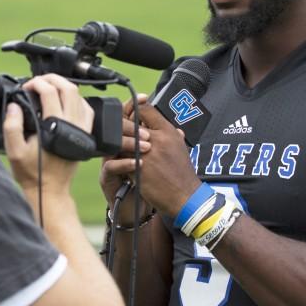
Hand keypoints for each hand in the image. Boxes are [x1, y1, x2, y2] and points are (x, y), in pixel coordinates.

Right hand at [3, 74, 94, 194]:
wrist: (50, 190)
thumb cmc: (33, 173)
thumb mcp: (14, 151)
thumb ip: (11, 126)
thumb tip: (14, 106)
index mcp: (55, 126)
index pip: (49, 92)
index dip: (36, 83)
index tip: (26, 87)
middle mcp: (72, 125)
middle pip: (68, 88)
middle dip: (51, 79)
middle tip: (37, 81)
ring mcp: (82, 129)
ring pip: (79, 96)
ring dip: (64, 86)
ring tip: (49, 87)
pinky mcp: (86, 134)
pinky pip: (87, 109)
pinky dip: (76, 99)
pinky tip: (65, 100)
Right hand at [100, 94, 153, 223]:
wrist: (140, 208)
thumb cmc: (152, 184)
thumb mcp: (158, 162)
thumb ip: (163, 146)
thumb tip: (178, 131)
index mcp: (130, 142)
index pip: (127, 118)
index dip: (133, 106)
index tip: (143, 97)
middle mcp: (118, 150)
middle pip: (117, 128)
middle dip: (132, 125)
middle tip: (147, 131)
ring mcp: (111, 162)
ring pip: (113, 146)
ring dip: (130, 144)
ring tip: (145, 148)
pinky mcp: (107, 177)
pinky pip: (111, 166)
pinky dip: (125, 164)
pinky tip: (137, 164)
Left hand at [131, 103, 202, 218]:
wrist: (184, 196)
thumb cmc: (181, 172)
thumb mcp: (179, 146)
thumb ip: (169, 133)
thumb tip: (163, 124)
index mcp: (168, 131)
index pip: (145, 109)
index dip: (135, 111)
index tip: (132, 118)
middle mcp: (157, 138)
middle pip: (130, 122)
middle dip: (124, 128)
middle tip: (123, 134)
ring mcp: (146, 153)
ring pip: (122, 140)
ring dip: (121, 145)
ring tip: (122, 150)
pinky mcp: (137, 168)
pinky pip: (121, 158)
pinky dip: (120, 160)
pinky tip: (123, 164)